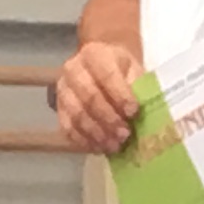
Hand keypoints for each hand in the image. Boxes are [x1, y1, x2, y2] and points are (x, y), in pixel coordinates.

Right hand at [50, 41, 142, 158]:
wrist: (99, 66)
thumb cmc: (121, 70)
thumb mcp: (133, 69)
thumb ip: (137, 86)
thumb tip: (144, 111)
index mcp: (94, 54)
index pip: (106, 75)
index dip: (120, 95)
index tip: (133, 112)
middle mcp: (74, 69)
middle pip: (89, 96)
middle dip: (108, 118)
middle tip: (124, 135)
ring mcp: (63, 89)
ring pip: (76, 113)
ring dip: (96, 133)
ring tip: (114, 145)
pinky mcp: (59, 107)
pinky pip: (67, 126)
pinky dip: (83, 140)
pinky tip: (98, 148)